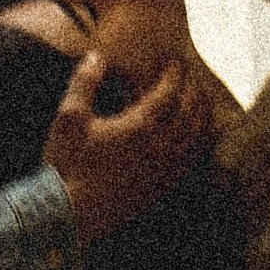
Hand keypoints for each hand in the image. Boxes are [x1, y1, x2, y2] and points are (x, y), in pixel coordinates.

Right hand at [40, 47, 210, 247]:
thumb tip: (97, 55)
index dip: (175, 73)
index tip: (175, 61)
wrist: (69, 214)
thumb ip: (84, 84)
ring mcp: (164, 170)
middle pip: (191, 112)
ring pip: (198, 137)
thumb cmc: (66, 165)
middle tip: (190, 76)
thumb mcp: (69, 119)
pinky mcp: (162, 188)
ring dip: (203, 114)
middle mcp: (159, 148)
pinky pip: (192, 161)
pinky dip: (200, 143)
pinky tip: (197, 137)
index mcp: (139, 127)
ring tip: (201, 100)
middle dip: (194, 89)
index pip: (169, 92)